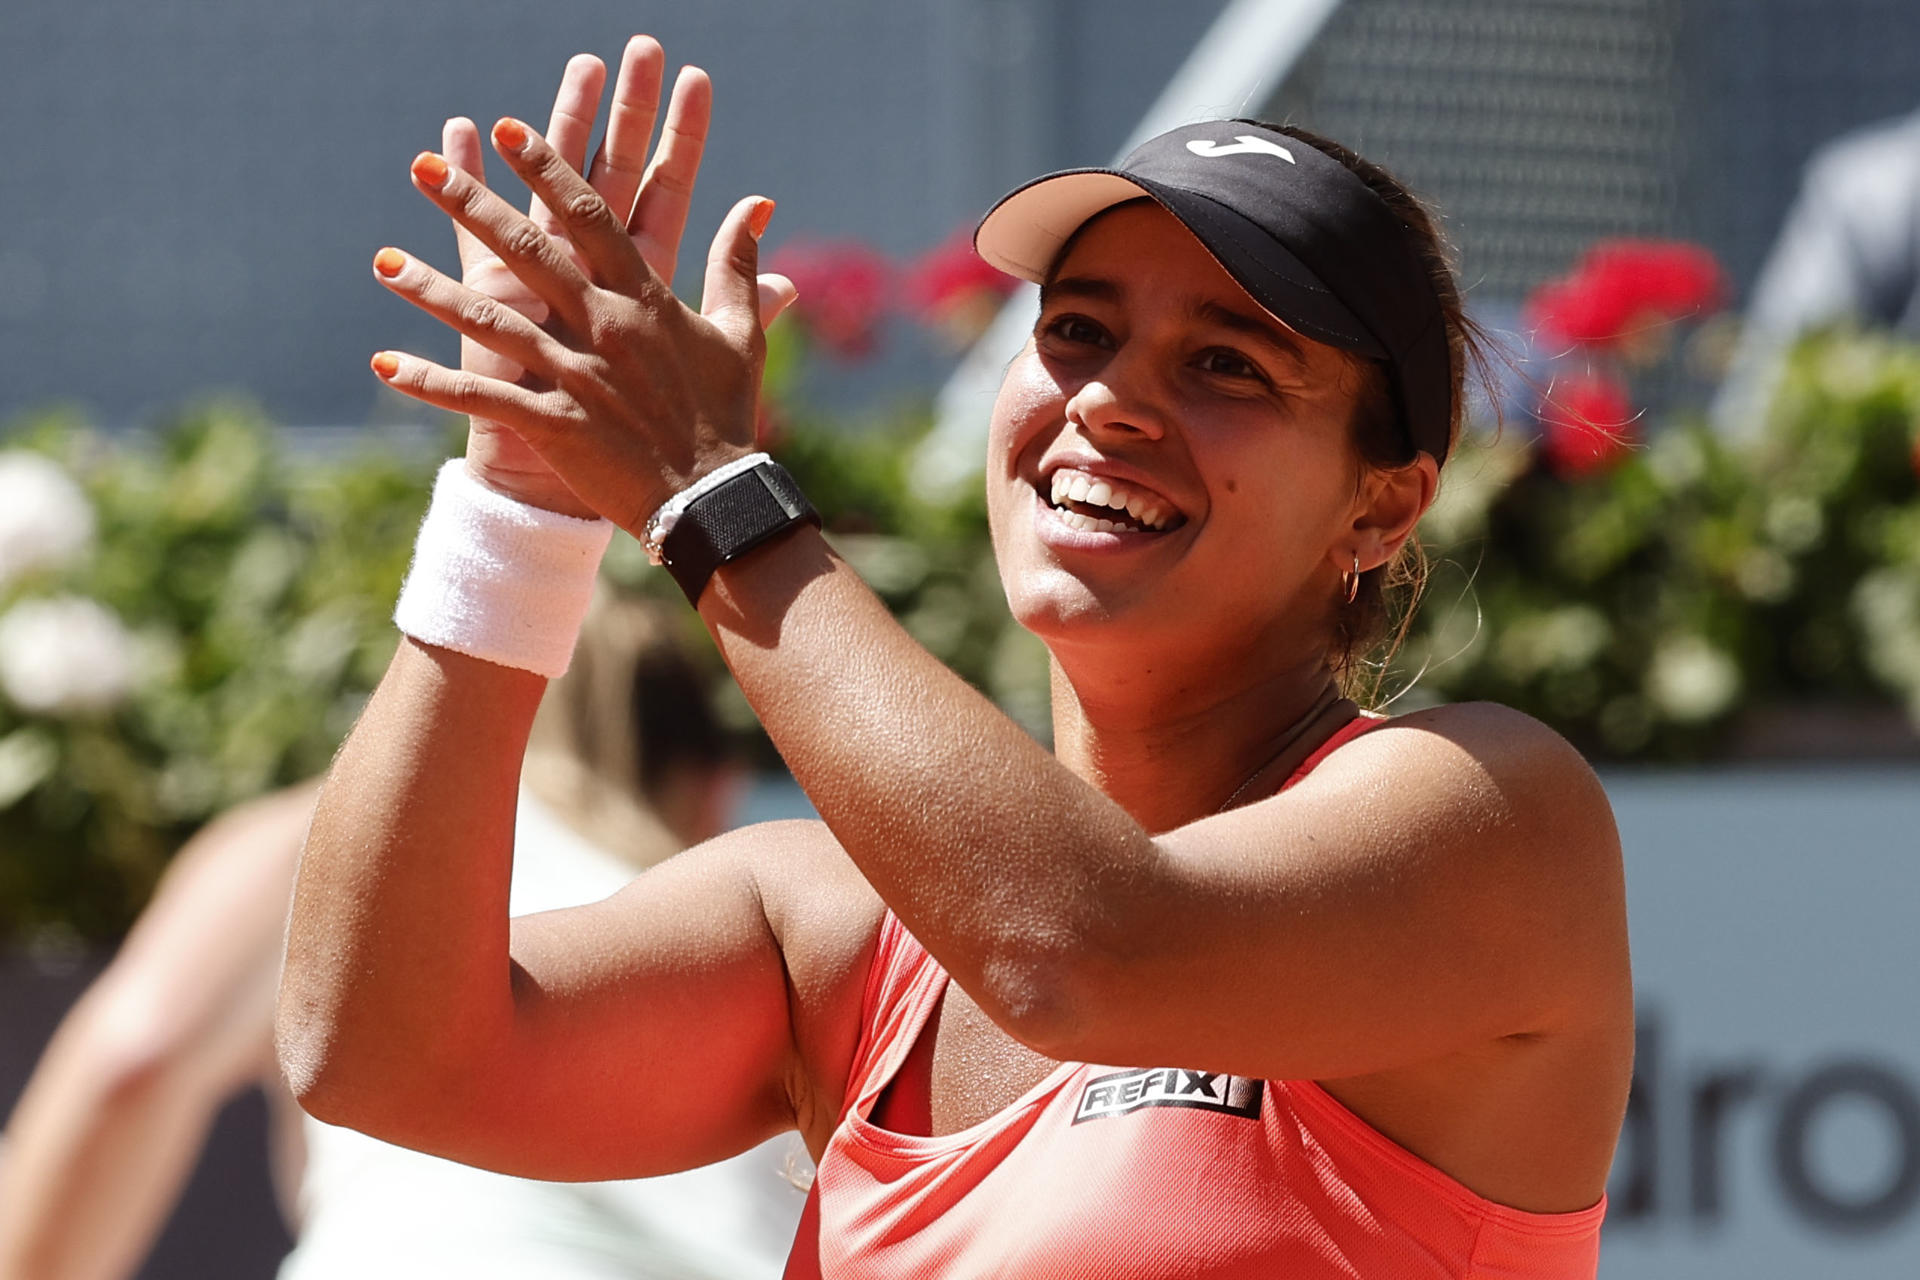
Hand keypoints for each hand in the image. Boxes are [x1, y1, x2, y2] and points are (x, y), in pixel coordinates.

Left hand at [377, 39, 794, 520]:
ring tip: (381, 261)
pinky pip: (482, 398)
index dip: (546, 168)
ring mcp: (577, 374)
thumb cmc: (727, 417)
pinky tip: (385, 364)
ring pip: (493, 320)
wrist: (714, 501)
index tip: (506, 126)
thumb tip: (756, 202)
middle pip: (529, 250)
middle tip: (421, 167)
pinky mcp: (556, 424)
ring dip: (431, 290)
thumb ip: (739, 265)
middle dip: (471, 204)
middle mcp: (606, 326)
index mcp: (646, 300)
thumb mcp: (740, 335)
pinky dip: (431, 383)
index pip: (590, 217)